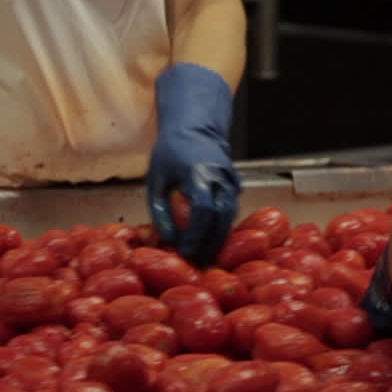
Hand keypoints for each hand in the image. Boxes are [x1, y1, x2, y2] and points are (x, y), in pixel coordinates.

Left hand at [147, 63, 240, 266]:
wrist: (195, 127)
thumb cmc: (169, 153)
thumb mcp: (155, 180)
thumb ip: (160, 211)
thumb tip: (168, 242)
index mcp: (198, 173)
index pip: (203, 210)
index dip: (195, 235)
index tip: (185, 252)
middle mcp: (220, 177)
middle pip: (221, 218)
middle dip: (210, 244)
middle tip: (197, 264)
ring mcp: (231, 180)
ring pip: (230, 217)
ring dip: (219, 239)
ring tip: (204, 258)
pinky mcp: (236, 184)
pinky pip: (231, 211)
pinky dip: (222, 228)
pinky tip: (211, 243)